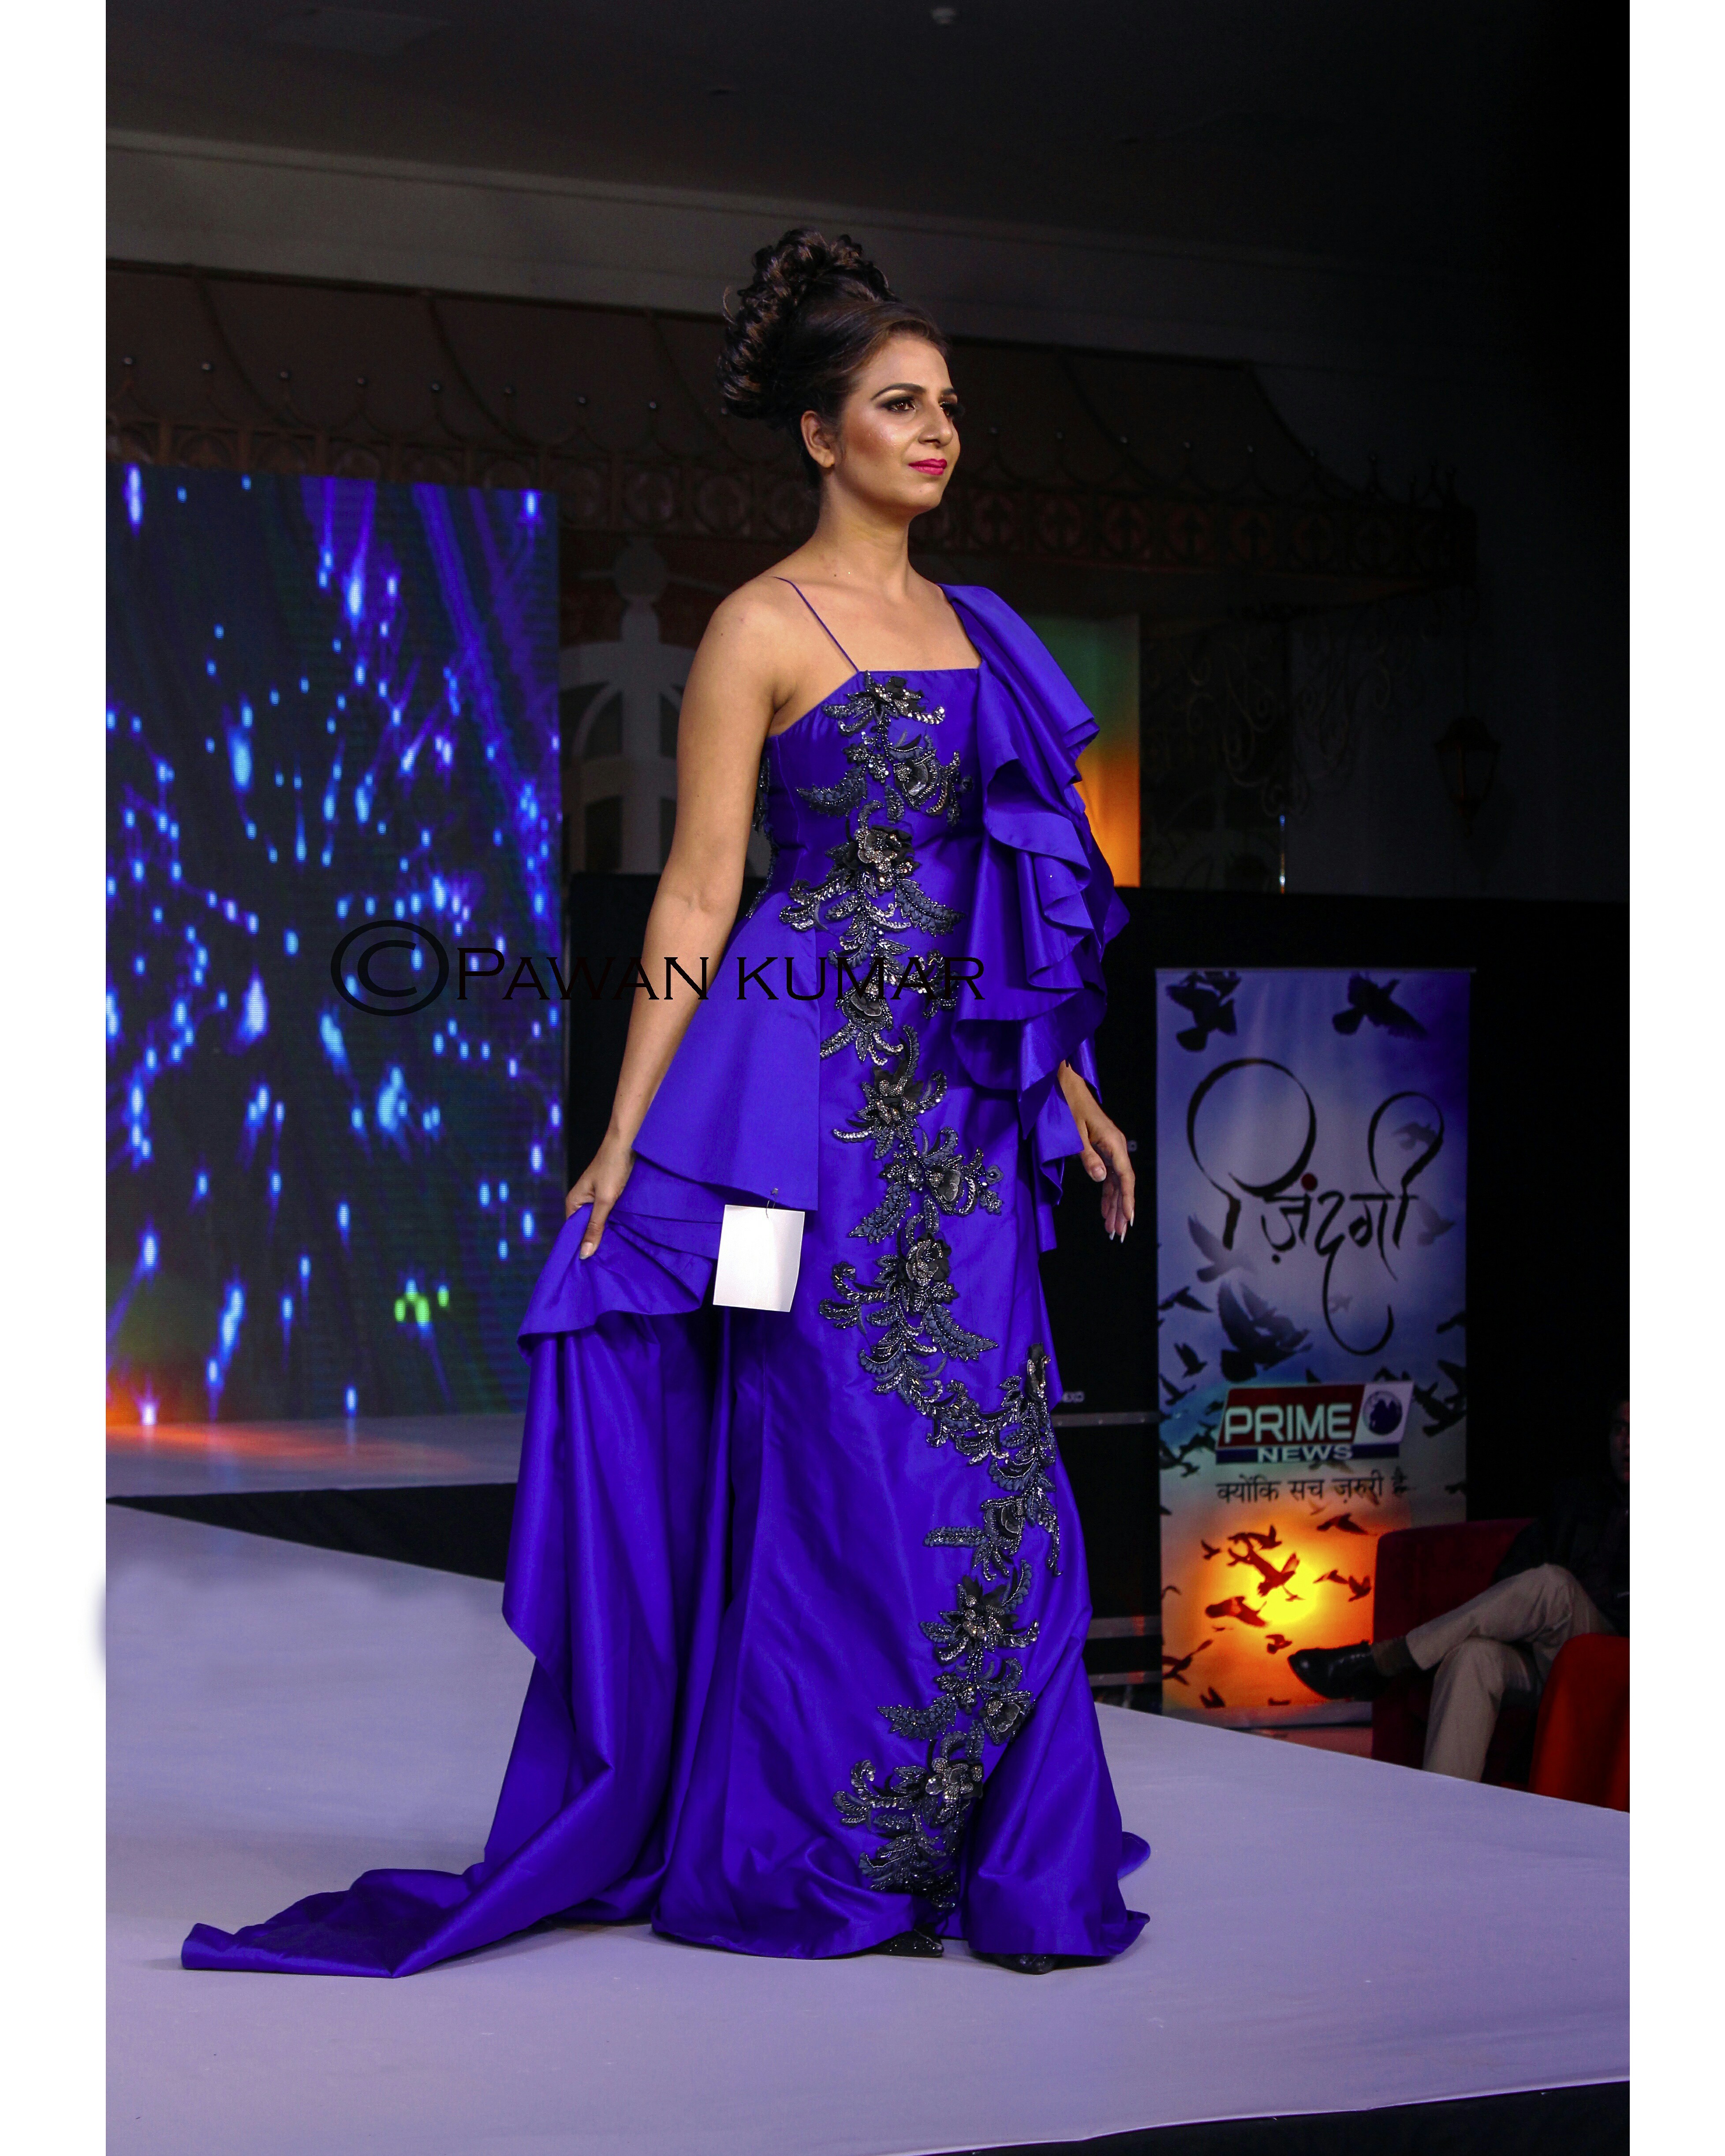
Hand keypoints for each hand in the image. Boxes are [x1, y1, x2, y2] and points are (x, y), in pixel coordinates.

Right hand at [564, 1132, 635, 1258]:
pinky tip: (624, 1233)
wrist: (628, 1141)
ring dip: (607, 1232)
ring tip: (615, 1250)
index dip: (581, 1247)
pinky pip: (609, 1213)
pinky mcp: (609, 1194)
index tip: (590, 1266)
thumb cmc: (613, 1167)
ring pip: (599, 1221)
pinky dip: (615, 1222)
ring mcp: (596, 1198)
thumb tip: (584, 1254)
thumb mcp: (605, 1200)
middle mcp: (582, 1201)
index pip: (573, 1232)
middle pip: (586, 1228)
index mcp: (574, 1202)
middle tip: (606, 1262)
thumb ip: (595, 1226)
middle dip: (595, 1241)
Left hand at [1058, 1064, 1134, 1241]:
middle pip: (1123, 1184)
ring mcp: (1111, 1149)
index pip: (1125, 1178)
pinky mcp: (1103, 1150)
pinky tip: (1105, 1210)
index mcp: (1113, 1143)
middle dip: (1122, 1210)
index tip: (1128, 1220)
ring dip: (1115, 1205)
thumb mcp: (1074, 1133)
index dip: (1128, 1200)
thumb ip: (1088, 1156)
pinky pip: (1109, 1176)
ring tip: (1112, 1228)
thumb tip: (1101, 1178)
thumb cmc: (1068, 1106)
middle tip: (1118, 1234)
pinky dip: (1107, 1194)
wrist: (1066, 1087)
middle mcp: (1116, 1147)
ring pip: (1117, 1183)